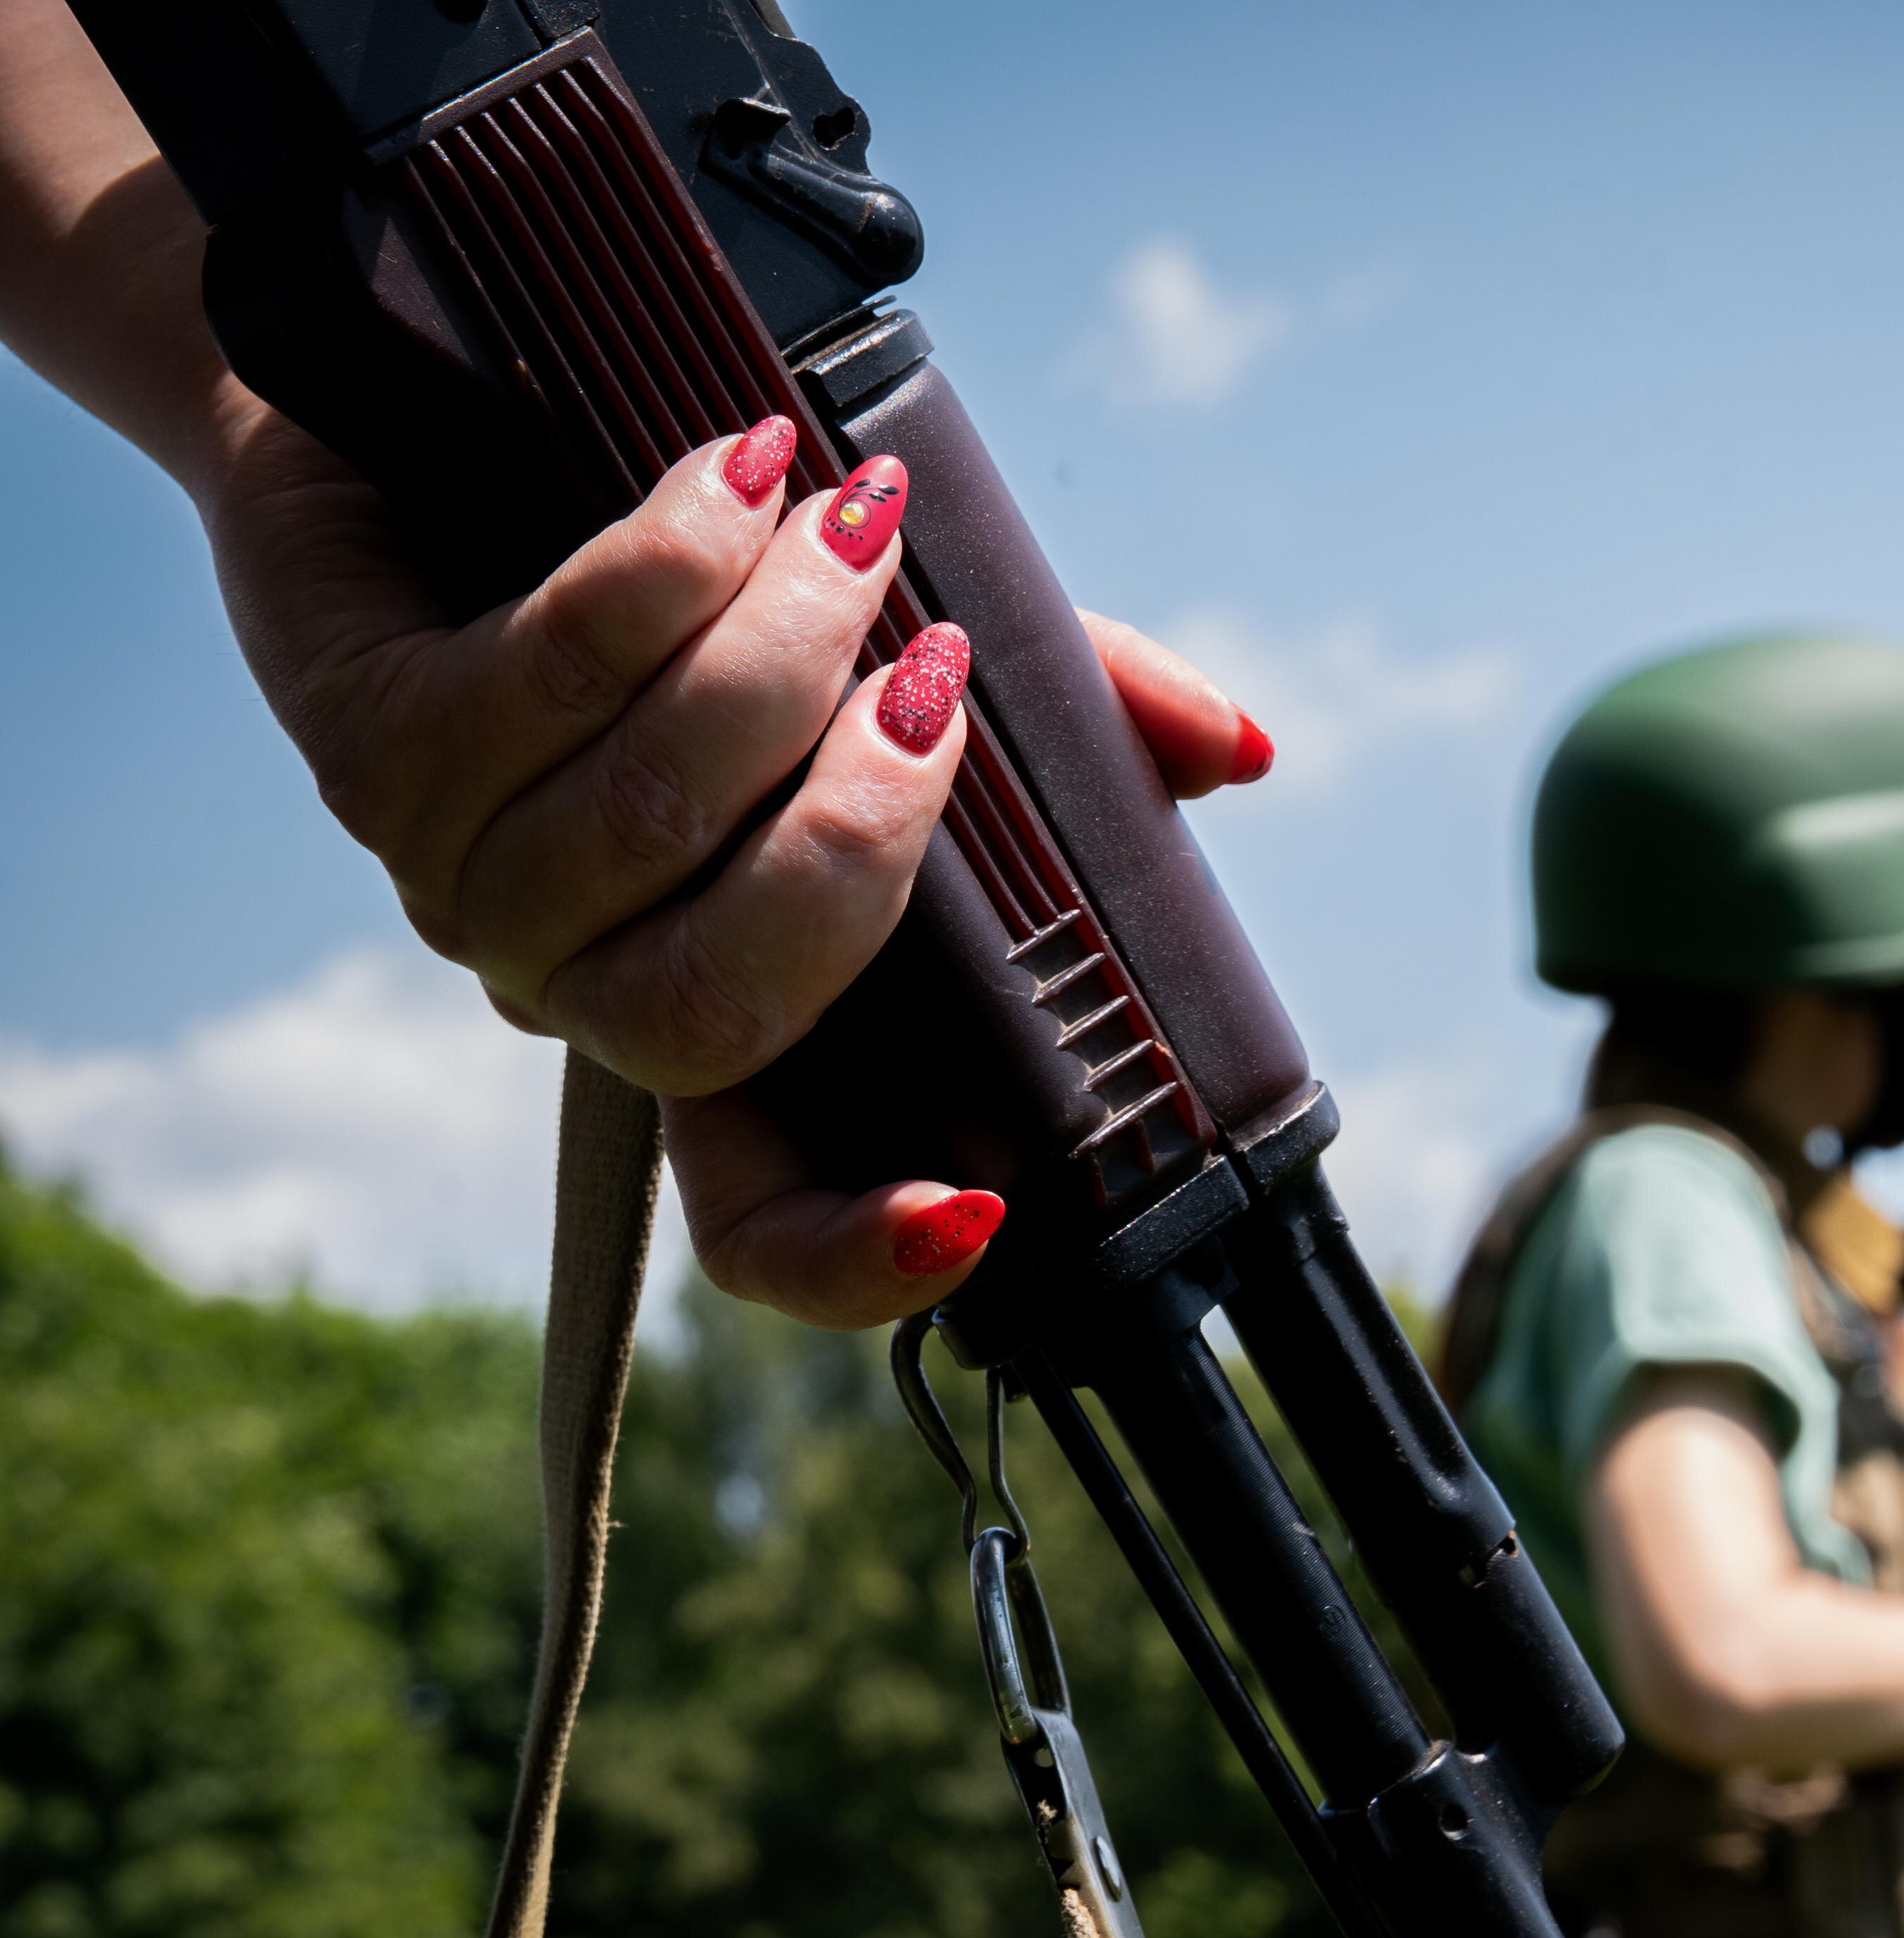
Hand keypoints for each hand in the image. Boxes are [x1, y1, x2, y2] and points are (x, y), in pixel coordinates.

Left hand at [200, 406, 1271, 1327]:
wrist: (433, 415)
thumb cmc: (720, 582)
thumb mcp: (921, 659)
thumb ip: (1077, 720)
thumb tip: (1236, 748)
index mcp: (714, 1015)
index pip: (755, 1226)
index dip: (860, 1256)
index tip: (981, 1210)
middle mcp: (578, 987)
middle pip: (722, 1005)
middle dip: (857, 834)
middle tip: (936, 677)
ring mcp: (461, 884)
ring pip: (641, 821)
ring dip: (776, 653)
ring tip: (855, 519)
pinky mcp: (368, 748)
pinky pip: (545, 680)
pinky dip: (670, 570)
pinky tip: (742, 473)